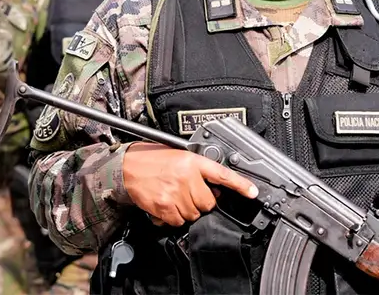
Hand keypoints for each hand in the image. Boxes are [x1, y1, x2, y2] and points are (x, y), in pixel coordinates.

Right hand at [121, 143, 257, 226]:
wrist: (126, 167)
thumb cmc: (150, 160)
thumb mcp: (177, 156)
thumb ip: (196, 170)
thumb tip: (212, 188)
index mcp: (190, 161)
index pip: (221, 174)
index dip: (240, 184)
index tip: (252, 192)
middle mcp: (185, 176)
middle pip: (208, 202)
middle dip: (200, 201)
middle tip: (186, 192)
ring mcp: (174, 193)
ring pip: (193, 214)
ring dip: (186, 210)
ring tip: (172, 196)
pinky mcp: (164, 206)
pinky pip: (178, 221)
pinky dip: (172, 217)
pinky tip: (165, 205)